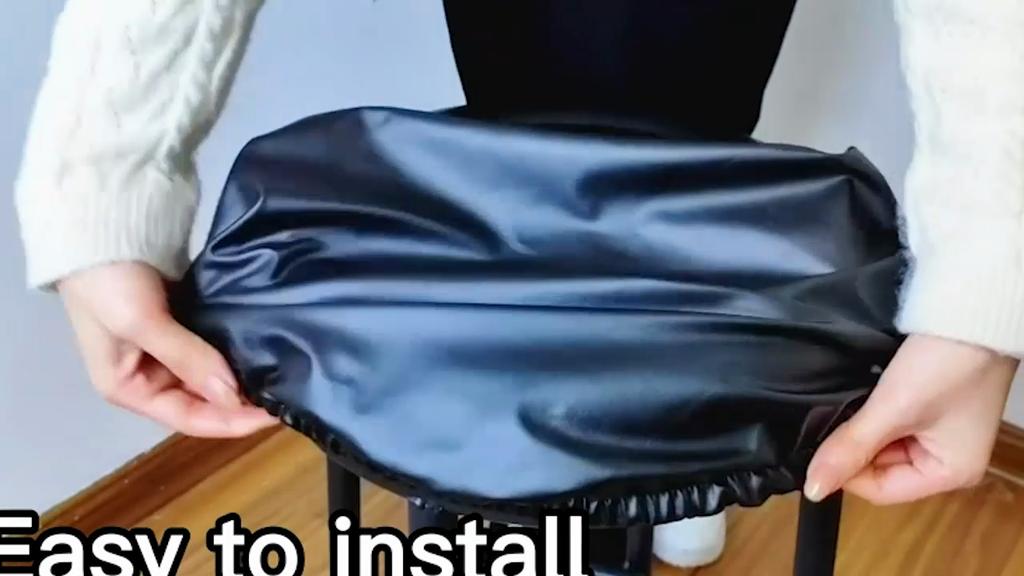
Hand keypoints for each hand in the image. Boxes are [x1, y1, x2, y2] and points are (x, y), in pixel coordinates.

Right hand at [59, 262, 277, 437]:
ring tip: (286, 377)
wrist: (100, 219)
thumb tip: (232, 396)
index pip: (189, 418)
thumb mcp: (140, 322)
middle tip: (289, 395)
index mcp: (128, 387)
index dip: (232, 421)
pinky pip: (216, 343)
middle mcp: (150, 373)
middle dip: (241, 401)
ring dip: (244, 377)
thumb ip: (186, 358)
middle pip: (204, 400)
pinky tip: (268, 348)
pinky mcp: (184, 319)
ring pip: (213, 374)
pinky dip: (238, 349)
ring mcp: (168, 345)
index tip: (274, 414)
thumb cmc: (106, 279)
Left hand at [804, 334, 1016, 504]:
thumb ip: (851, 448)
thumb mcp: (892, 408)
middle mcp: (948, 460)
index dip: (846, 474)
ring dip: (861, 428)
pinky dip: (872, 412)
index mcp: (951, 474)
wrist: (972, 309)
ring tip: (842, 405)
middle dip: (854, 447)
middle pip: (881, 468)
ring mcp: (940, 432)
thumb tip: (813, 489)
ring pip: (882, 444)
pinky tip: (855, 396)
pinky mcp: (929, 407)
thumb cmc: (944, 365)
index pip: (881, 491)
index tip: (818, 448)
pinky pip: (890, 422)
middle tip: (829, 419)